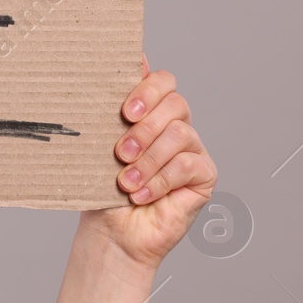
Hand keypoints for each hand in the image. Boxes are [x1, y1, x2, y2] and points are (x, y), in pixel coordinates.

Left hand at [79, 58, 217, 272]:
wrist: (111, 231)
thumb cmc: (102, 187)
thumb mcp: (98, 146)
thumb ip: (108, 111)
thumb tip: (117, 71)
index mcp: (149, 112)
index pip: (162, 81)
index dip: (148, 88)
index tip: (127, 111)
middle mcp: (174, 125)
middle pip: (175, 103)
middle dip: (145, 128)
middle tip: (120, 152)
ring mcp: (192, 149)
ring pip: (180, 134)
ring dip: (148, 159)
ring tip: (125, 181)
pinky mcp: (204, 175)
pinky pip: (187, 165)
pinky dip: (159, 181)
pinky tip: (140, 194)